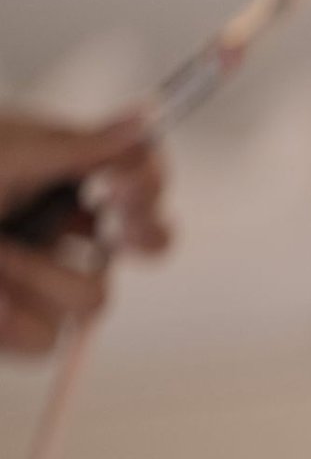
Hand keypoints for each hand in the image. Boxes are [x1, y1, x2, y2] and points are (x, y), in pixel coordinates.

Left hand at [0, 110, 171, 354]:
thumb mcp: (2, 154)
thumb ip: (78, 144)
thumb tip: (147, 119)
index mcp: (61, 174)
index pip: (139, 178)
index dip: (148, 187)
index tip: (123, 190)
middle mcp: (61, 227)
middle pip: (147, 244)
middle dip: (135, 237)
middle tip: (113, 225)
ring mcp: (41, 280)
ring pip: (92, 300)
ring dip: (36, 275)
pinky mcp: (16, 326)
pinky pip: (42, 339)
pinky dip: (8, 320)